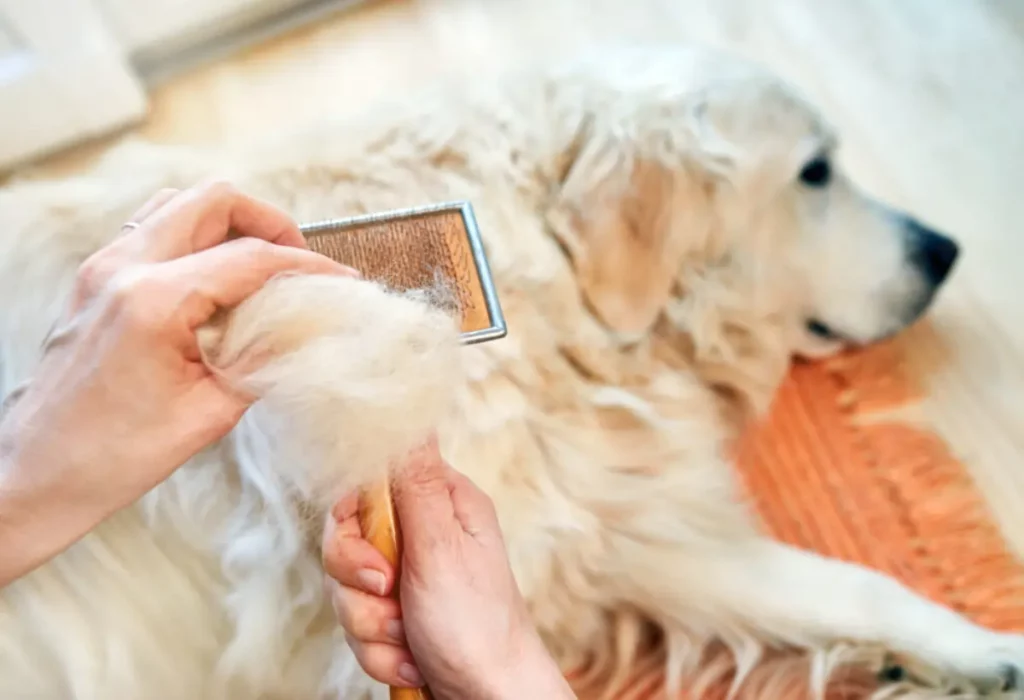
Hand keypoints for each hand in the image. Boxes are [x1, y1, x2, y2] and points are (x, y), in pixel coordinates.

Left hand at [0, 181, 357, 584]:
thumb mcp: (209, 413)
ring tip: (260, 268)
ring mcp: (101, 269)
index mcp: (153, 301)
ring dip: (229, 225)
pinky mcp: (94, 281)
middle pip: (214, 201)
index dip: (308, 269)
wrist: (36, 476)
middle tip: (298, 265)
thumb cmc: (112, 457)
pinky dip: (195, 240)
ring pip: (180, 205)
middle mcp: (122, 269)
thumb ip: (264, 361)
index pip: (251, 259)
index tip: (342, 283)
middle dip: (269, 223)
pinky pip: (153, 231)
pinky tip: (215, 284)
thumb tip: (306, 332)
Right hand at [322, 438, 574, 699]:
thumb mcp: (441, 548)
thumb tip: (408, 409)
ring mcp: (409, 577)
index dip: (353, 525)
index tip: (375, 561)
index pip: (365, 484)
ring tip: (410, 641)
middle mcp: (423, 534)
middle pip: (345, 540)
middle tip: (393, 600)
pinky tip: (412, 661)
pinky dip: (380, 653)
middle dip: (359, 587)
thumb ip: (412, 483)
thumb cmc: (478, 626)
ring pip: (347, 589)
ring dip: (372, 628)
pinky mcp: (398, 616)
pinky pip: (359, 626)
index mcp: (440, 504)